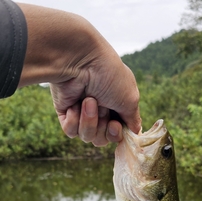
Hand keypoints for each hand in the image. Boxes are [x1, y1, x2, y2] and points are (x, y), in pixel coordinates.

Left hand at [17, 4, 140, 145]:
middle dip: (103, 128)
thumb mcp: (130, 99)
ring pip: (87, 137)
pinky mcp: (65, 113)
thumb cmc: (109, 76)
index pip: (118, 132)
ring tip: (88, 101)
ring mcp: (82, 112)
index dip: (116, 134)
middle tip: (103, 109)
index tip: (115, 124)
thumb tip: (136, 132)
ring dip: (89, 121)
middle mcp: (101, 110)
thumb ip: (133, 120)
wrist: (80, 61)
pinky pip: (71, 132)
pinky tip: (74, 105)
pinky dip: (74, 120)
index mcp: (117, 105)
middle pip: (102, 139)